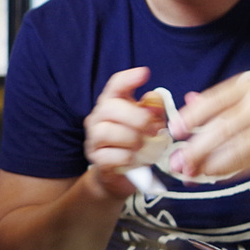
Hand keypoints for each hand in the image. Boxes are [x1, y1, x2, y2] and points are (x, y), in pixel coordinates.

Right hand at [83, 66, 165, 198]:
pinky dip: (125, 157)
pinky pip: (108, 155)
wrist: (120, 175)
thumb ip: (154, 112)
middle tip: (153, 128)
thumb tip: (156, 105)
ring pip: (106, 131)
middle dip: (135, 116)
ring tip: (143, 146)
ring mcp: (94, 139)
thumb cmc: (136, 145)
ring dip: (130, 138)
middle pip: (109, 107)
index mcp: (112, 104)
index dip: (128, 78)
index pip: (115, 85)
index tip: (145, 73)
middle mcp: (98, 118)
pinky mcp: (95, 159)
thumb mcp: (149, 125)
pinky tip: (134, 159)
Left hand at [169, 71, 249, 178]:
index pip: (214, 101)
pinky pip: (249, 161)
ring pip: (235, 149)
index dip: (191, 117)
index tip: (175, 131)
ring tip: (191, 173)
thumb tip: (187, 101)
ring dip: (210, 164)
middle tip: (178, 162)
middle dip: (196, 148)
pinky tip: (213, 174)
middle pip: (222, 128)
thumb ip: (220, 99)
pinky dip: (228, 170)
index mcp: (249, 86)